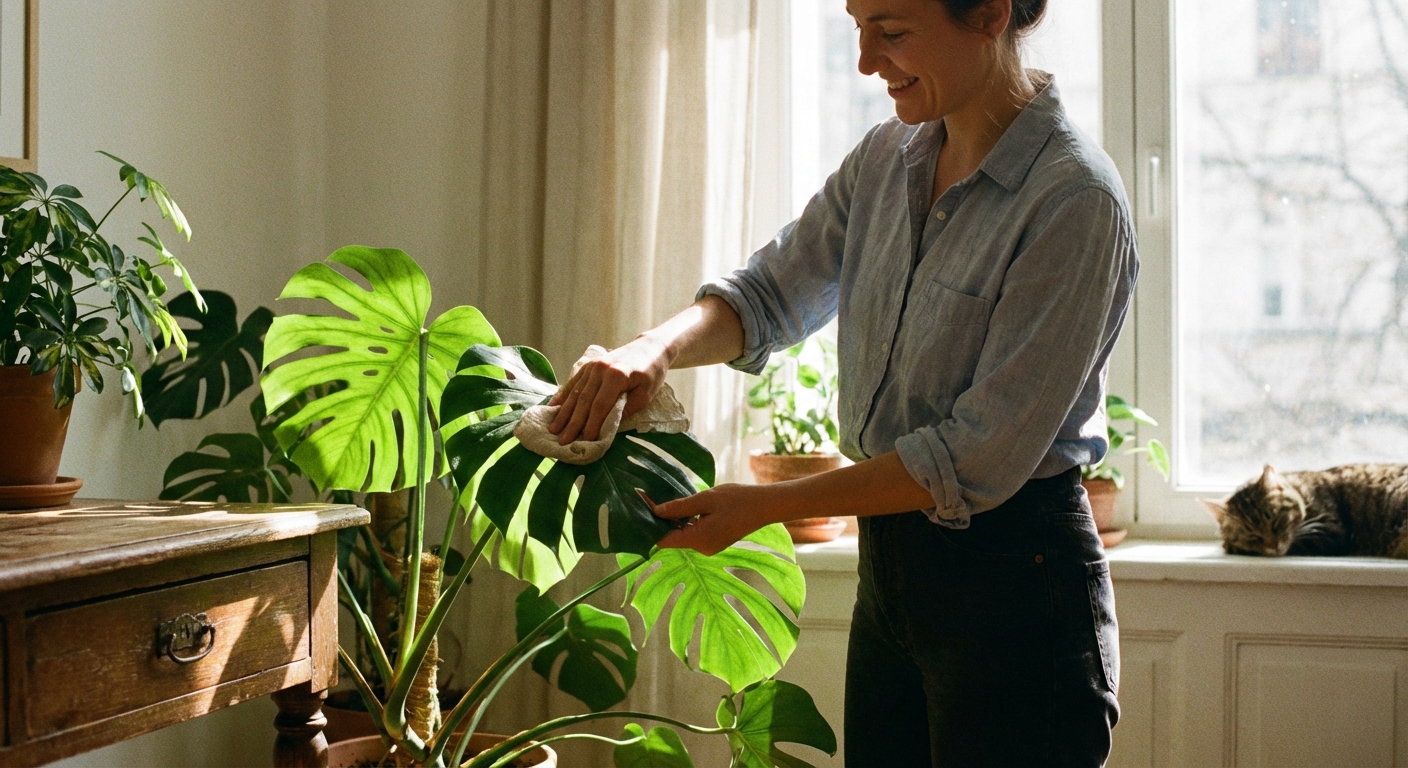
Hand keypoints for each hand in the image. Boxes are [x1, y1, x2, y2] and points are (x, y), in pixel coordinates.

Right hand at [548, 336, 670, 443]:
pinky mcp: (589, 365)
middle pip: (583, 400)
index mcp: (616, 376)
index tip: (585, 440)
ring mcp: (592, 366)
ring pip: (575, 392)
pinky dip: (563, 396)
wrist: (650, 347)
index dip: (592, 424)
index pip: (600, 405)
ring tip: (553, 429)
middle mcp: (601, 370)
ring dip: (564, 413)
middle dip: (573, 423)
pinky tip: (553, 408)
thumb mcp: (646, 394)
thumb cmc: (652, 373)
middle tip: (563, 441)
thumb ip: (627, 409)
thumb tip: (607, 426)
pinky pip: (573, 382)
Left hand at [650, 484, 774, 556]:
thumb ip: (680, 507)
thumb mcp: (706, 499)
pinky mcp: (714, 542)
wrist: (765, 506)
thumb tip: (656, 511)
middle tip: (648, 497)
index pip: (663, 540)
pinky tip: (683, 507)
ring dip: (673, 519)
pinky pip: (693, 533)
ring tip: (663, 499)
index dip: (649, 524)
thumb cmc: (738, 499)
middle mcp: (702, 548)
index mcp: (698, 540)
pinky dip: (686, 521)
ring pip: (682, 534)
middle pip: (672, 537)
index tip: (640, 506)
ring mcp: (709, 547)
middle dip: (660, 519)